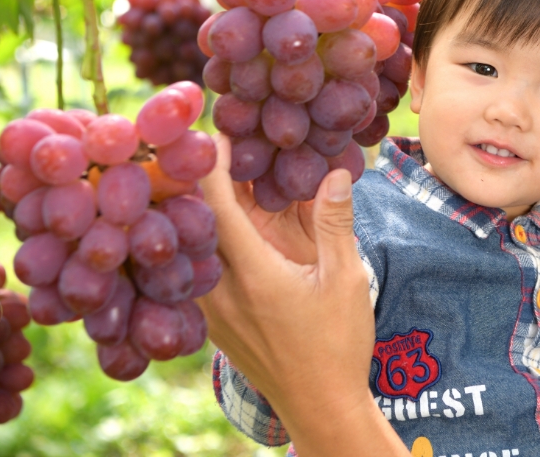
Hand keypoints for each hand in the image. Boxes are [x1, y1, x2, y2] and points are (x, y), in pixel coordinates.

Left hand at [197, 136, 405, 456]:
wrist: (320, 407)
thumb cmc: (338, 345)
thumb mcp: (347, 279)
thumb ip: (337, 223)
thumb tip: (336, 172)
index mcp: (251, 274)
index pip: (216, 205)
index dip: (212, 164)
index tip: (214, 132)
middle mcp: (220, 291)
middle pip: (193, 221)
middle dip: (199, 181)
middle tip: (209, 144)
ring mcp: (212, 310)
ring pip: (191, 247)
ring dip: (201, 212)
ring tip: (214, 178)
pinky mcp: (214, 325)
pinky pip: (198, 272)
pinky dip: (206, 242)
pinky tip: (223, 229)